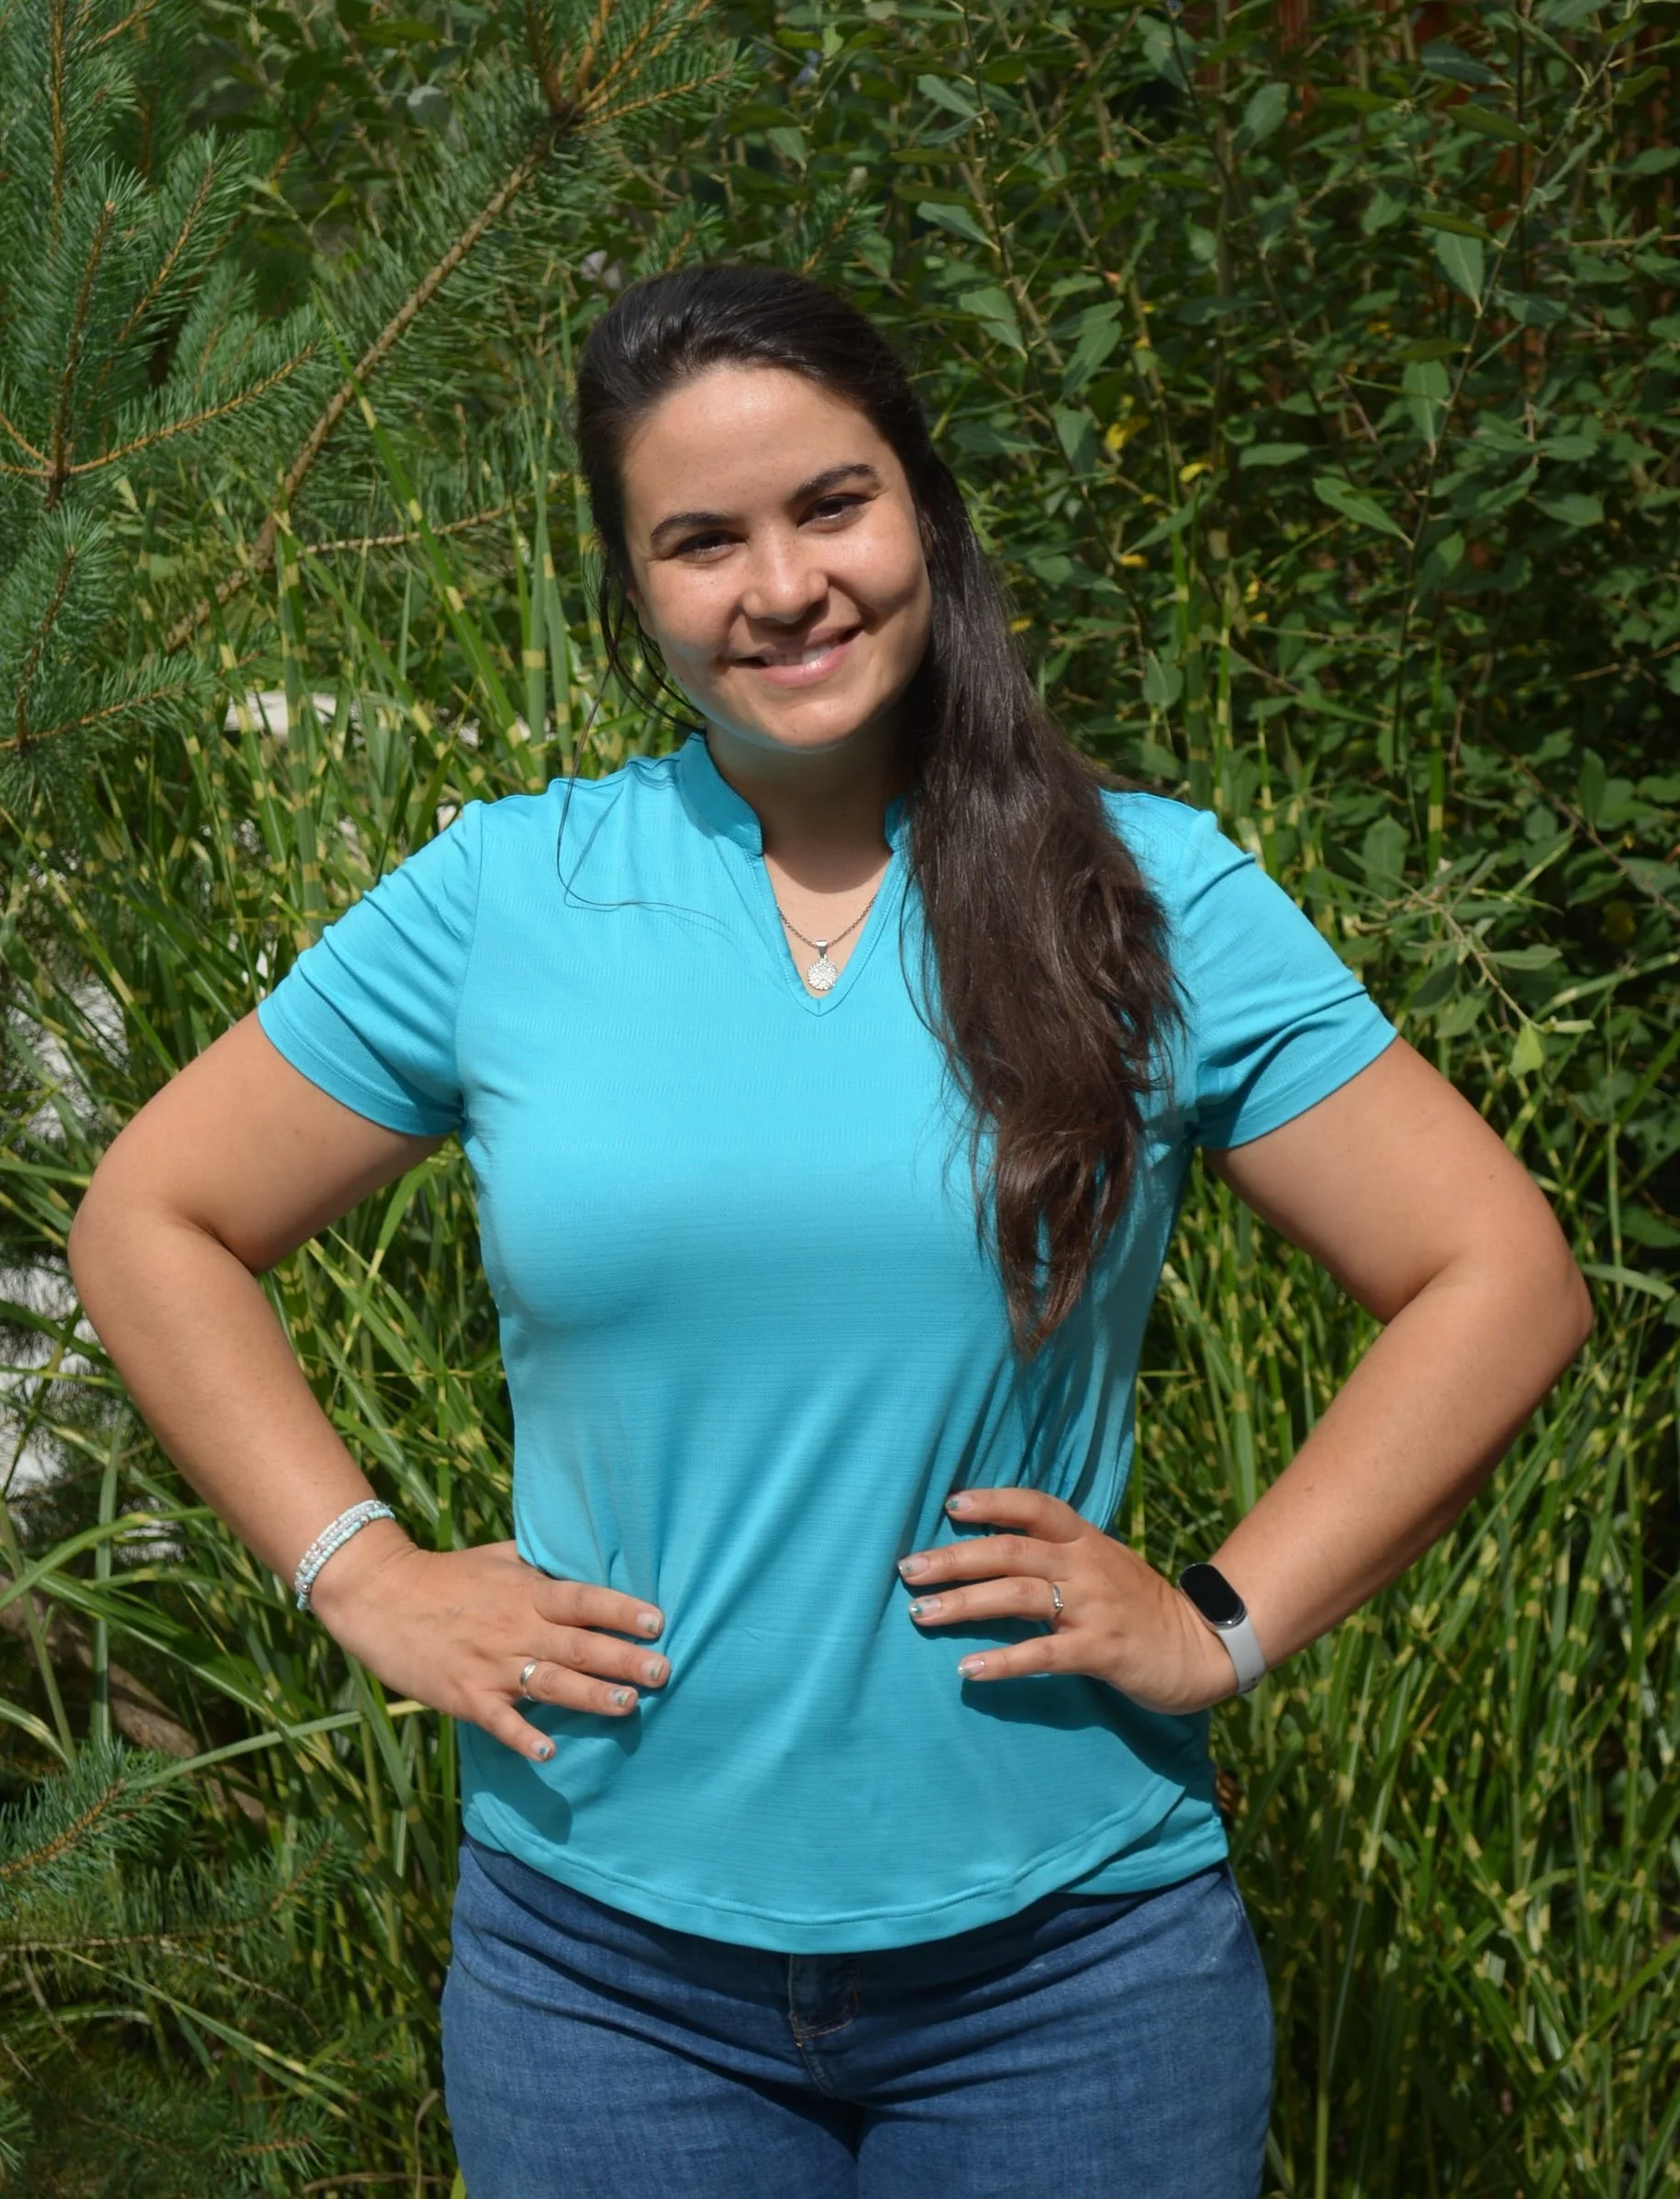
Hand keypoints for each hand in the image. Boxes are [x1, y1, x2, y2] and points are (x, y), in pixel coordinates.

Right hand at [307, 1520, 668, 1761]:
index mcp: (528, 1592)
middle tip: (664, 1672)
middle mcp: (516, 1627)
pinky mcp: (465, 1695)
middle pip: (578, 1645)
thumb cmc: (448, 1575)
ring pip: (550, 1682)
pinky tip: (548, 1752)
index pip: (584, 1599)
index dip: (621, 1609)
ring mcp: (491, 1664)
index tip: (657, 1621)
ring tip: (627, 1707)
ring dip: (589, 1696)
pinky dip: (522, 1736)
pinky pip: (499, 1719)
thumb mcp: (500, 1557)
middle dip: (623, 1659)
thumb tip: (586, 1564)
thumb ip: (542, 1567)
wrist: (381, 1596)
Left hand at [897, 1487, 1237, 1714]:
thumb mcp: (1103, 1565)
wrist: (1203, 1649)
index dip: (993, 1501)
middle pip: (1011, 1550)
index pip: (1035, 1506)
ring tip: (921, 1615)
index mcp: (1086, 1540)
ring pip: (1018, 1596)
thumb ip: (1058, 1555)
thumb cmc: (1140, 1607)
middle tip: (908, 1569)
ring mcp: (1094, 1607)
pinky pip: (1044, 1653)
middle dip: (955, 1558)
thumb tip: (994, 1550)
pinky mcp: (1102, 1650)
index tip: (950, 1505)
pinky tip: (968, 1669)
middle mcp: (1086, 1565)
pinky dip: (1003, 1661)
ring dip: (964, 1604)